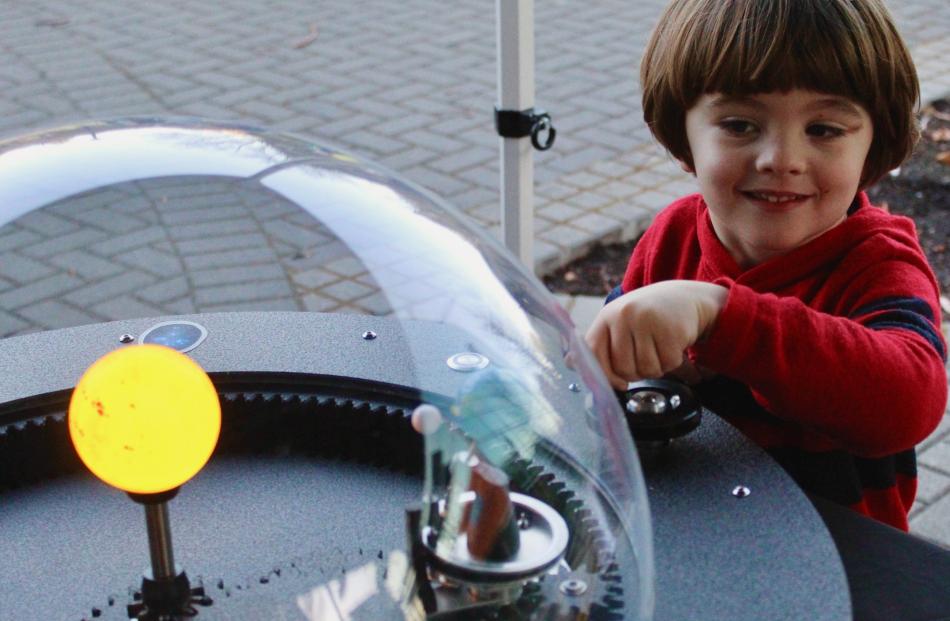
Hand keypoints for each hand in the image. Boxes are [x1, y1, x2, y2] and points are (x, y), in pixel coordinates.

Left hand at [584, 280, 726, 388]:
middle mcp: (624, 315)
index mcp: (607, 316)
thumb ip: (597, 344)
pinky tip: (672, 346)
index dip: (604, 375)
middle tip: (645, 359)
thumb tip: (568, 363)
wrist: (685, 298)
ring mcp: (647, 321)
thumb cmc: (647, 316)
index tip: (618, 384)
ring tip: (658, 349)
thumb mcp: (618, 323)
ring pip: (647, 369)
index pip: (593, 352)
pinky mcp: (671, 329)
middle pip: (623, 368)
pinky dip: (672, 362)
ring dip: (656, 368)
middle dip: (636, 373)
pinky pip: (668, 364)